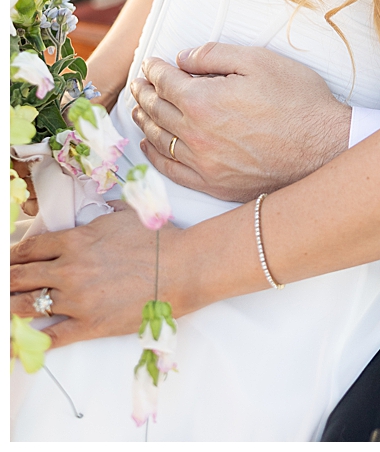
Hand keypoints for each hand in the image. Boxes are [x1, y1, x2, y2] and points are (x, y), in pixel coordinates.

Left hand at [11, 208, 164, 345]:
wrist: (185, 268)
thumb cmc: (162, 241)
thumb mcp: (128, 216)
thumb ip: (104, 214)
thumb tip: (99, 211)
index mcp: (76, 241)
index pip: (29, 248)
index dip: (12, 256)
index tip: (8, 261)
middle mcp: (69, 269)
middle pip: (19, 277)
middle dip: (5, 281)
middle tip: (2, 285)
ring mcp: (76, 299)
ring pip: (25, 306)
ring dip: (9, 307)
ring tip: (5, 307)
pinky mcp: (88, 324)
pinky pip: (49, 337)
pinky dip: (27, 343)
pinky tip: (16, 346)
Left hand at [131, 43, 350, 201]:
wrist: (324, 145)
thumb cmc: (298, 100)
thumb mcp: (261, 61)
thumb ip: (215, 55)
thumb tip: (182, 58)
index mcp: (203, 101)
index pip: (165, 82)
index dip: (154, 69)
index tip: (151, 63)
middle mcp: (194, 133)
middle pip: (156, 110)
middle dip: (144, 93)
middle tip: (139, 83)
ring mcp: (202, 162)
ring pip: (158, 139)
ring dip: (144, 121)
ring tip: (139, 109)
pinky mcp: (212, 183)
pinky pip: (170, 169)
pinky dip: (153, 155)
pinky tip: (149, 145)